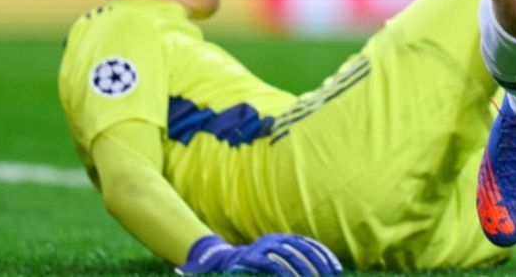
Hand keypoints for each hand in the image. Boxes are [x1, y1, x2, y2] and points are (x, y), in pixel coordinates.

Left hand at [178, 233, 343, 274]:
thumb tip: (181, 273)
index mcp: (250, 257)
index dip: (287, 273)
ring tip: (333, 273)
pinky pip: (305, 244)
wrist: (215, 256)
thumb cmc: (212, 273)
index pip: (273, 266)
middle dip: (307, 271)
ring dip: (319, 261)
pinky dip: (320, 252)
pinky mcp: (281, 242)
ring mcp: (274, 242)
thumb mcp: (202, 274)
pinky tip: (333, 265)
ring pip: (302, 248)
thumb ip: (194, 272)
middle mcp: (265, 246)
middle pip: (291, 257)